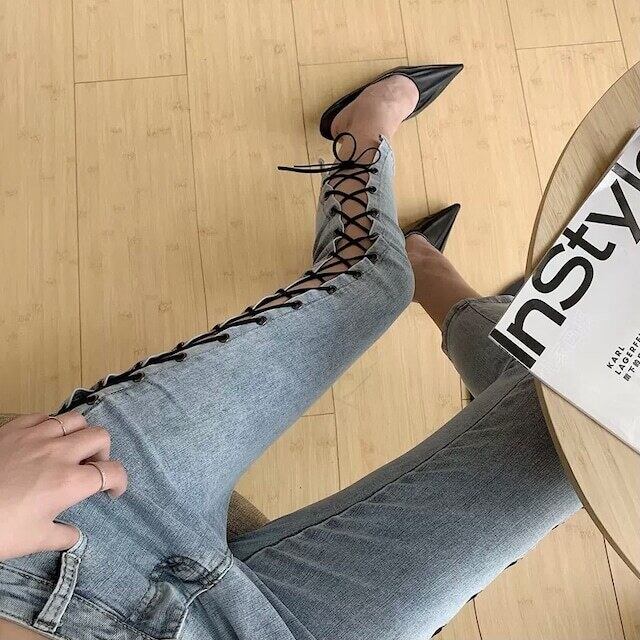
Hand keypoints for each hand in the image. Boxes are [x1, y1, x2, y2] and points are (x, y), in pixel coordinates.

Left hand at [0, 412, 127, 560]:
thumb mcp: (34, 540)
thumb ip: (62, 536)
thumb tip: (74, 535)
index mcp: (70, 483)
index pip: (112, 472)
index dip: (120, 482)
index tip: (113, 491)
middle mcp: (60, 453)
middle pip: (100, 437)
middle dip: (103, 453)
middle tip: (91, 468)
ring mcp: (37, 436)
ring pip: (76, 419)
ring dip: (80, 434)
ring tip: (70, 449)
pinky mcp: (15, 428)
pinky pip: (45, 416)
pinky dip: (51, 426)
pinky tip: (43, 440)